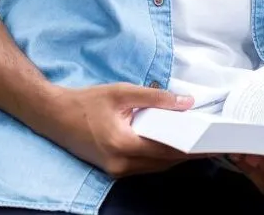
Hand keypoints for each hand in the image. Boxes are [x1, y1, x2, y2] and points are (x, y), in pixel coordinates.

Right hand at [45, 83, 194, 177]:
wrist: (52, 115)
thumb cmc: (84, 103)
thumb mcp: (121, 92)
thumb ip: (156, 98)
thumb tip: (186, 102)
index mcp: (123, 145)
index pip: (167, 150)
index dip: (193, 147)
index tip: (212, 143)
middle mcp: (120, 165)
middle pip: (164, 162)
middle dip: (187, 152)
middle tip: (209, 141)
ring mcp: (116, 171)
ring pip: (155, 166)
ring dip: (173, 155)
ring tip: (193, 140)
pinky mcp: (112, 170)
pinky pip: (143, 166)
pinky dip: (158, 156)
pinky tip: (168, 143)